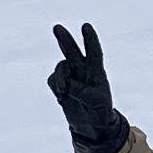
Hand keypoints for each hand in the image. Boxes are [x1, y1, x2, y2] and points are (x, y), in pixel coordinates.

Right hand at [47, 24, 125, 152]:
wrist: (91, 126)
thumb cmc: (100, 112)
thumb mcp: (97, 103)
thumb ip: (83, 92)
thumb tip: (68, 85)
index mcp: (97, 73)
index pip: (94, 53)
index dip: (90, 40)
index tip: (86, 26)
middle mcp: (83, 71)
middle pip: (73, 51)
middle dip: (65, 39)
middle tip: (57, 27)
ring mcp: (71, 77)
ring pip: (60, 67)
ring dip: (60, 78)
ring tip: (63, 92)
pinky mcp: (61, 86)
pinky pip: (52, 79)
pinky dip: (55, 86)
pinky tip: (61, 96)